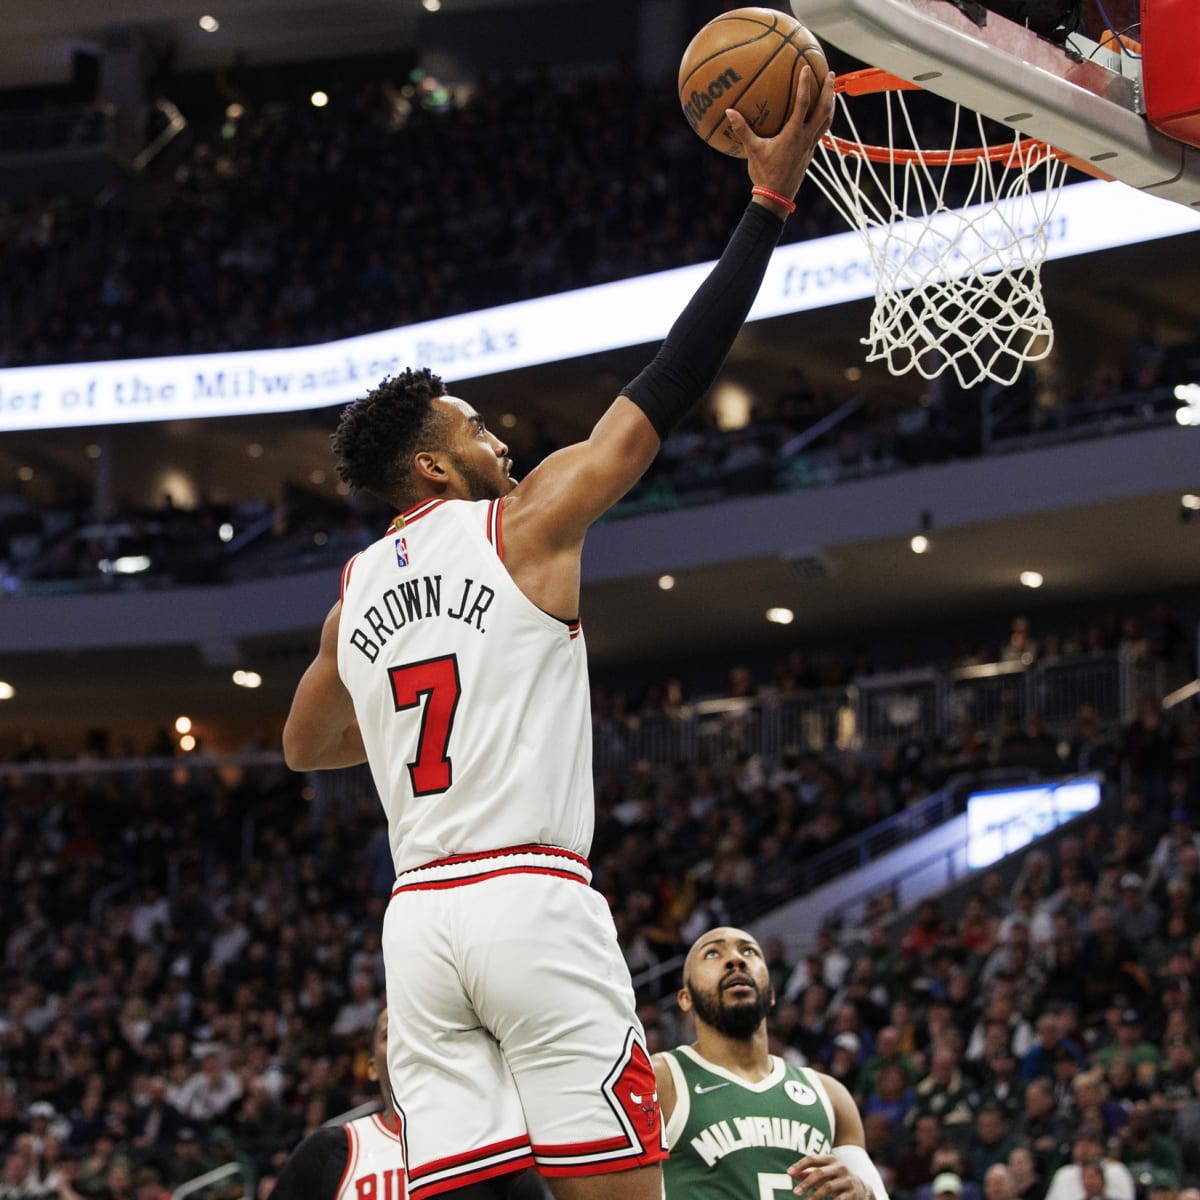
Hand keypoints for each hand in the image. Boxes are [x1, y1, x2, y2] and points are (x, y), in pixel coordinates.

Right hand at [726, 66, 835, 207]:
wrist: (777, 197)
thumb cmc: (764, 174)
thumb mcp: (752, 151)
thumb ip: (742, 130)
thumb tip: (729, 111)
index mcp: (794, 134)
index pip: (803, 104)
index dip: (805, 84)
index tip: (807, 68)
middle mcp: (806, 138)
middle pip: (824, 110)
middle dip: (829, 91)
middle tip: (831, 74)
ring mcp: (810, 146)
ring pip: (827, 121)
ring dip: (831, 104)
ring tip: (831, 91)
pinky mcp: (810, 153)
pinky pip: (821, 131)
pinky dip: (823, 119)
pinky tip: (819, 115)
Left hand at [788, 1153, 870, 1199]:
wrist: (861, 1188)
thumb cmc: (836, 1178)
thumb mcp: (824, 1172)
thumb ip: (808, 1172)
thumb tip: (791, 1173)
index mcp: (830, 1159)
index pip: (813, 1159)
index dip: (800, 1165)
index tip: (789, 1173)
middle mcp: (839, 1167)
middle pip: (820, 1173)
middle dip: (806, 1183)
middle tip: (795, 1193)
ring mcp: (847, 1180)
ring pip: (829, 1187)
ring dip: (816, 1195)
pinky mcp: (853, 1193)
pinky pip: (840, 1199)